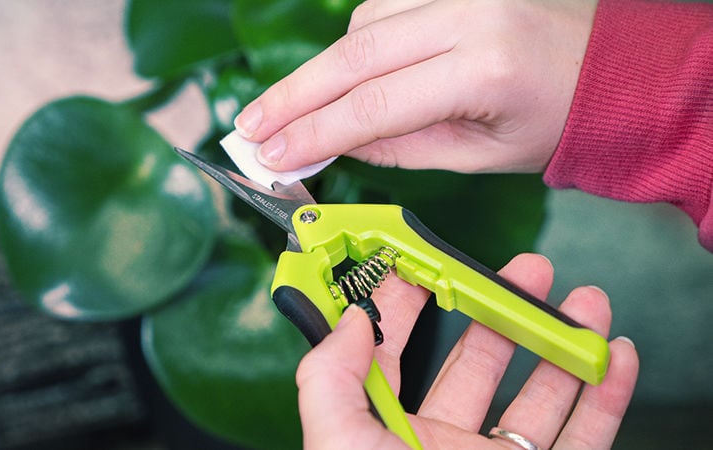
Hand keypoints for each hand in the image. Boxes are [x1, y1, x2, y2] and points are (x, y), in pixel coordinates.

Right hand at [234, 0, 597, 173]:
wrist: (605, 69)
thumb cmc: (548, 122)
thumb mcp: (478, 155)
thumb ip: (399, 148)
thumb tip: (329, 145)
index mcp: (485, 70)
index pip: (374, 105)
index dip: (313, 132)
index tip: (269, 156)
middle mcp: (470, 15)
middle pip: (353, 54)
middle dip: (292, 96)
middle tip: (249, 130)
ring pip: (361, 25)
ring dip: (323, 71)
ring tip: (300, 113)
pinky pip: (380, 5)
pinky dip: (355, 42)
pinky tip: (345, 75)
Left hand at [295, 254, 638, 448]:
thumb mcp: (338, 443)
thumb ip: (330, 377)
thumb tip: (350, 319)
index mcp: (385, 432)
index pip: (394, 356)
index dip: (408, 307)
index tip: (426, 265)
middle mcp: (440, 445)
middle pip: (476, 364)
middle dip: (502, 312)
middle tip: (528, 271)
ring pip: (537, 396)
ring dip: (562, 345)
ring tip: (584, 302)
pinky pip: (581, 439)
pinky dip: (604, 397)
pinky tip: (613, 356)